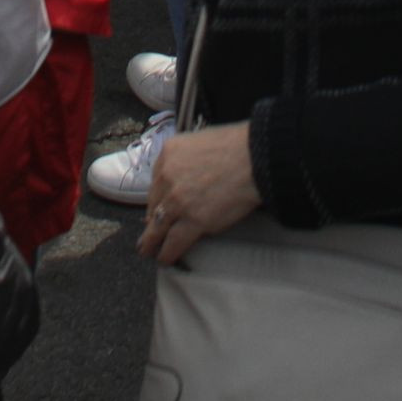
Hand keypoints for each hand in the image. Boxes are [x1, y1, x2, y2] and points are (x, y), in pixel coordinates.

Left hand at [136, 123, 261, 263]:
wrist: (254, 158)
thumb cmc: (238, 145)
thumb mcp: (202, 141)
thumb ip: (189, 159)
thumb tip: (191, 177)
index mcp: (168, 154)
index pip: (157, 182)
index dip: (158, 199)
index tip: (158, 208)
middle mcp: (167, 177)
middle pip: (154, 205)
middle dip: (150, 221)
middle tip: (147, 233)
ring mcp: (178, 200)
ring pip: (158, 227)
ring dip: (151, 242)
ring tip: (148, 251)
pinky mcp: (193, 221)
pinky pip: (174, 242)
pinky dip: (167, 253)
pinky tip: (165, 259)